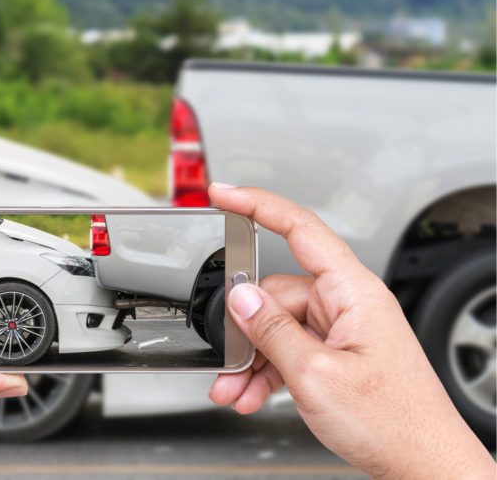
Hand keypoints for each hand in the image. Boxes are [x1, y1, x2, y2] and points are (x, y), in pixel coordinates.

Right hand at [208, 184, 493, 478]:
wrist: (423, 465)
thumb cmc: (393, 422)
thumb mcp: (315, 375)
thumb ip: (271, 330)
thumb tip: (241, 297)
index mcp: (353, 292)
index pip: (301, 228)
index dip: (258, 205)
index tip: (224, 196)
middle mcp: (348, 304)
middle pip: (277, 294)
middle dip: (245, 330)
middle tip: (227, 361)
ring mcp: (342, 330)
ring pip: (278, 327)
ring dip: (253, 360)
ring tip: (236, 390)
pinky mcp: (337, 354)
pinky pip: (290, 349)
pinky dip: (268, 371)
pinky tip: (253, 393)